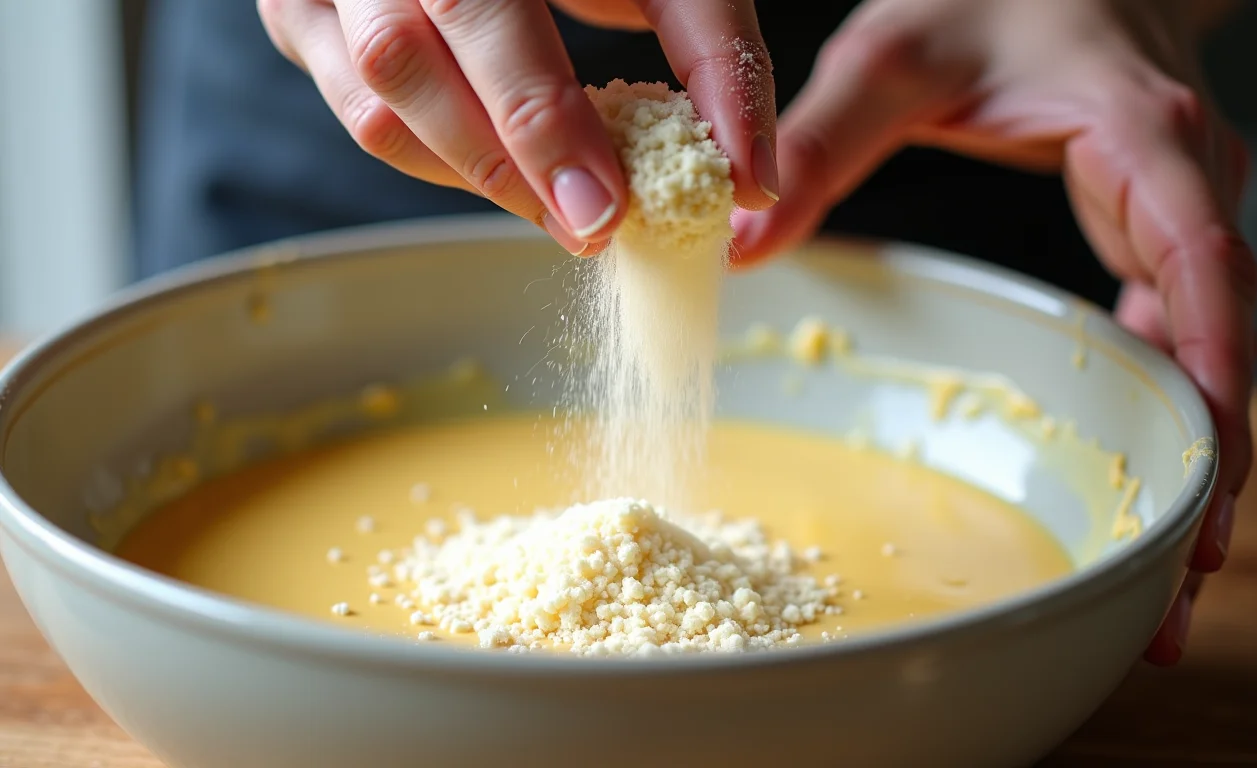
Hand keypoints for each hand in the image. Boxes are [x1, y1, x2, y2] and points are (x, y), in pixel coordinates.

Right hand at [258, 0, 779, 254]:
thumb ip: (713, 54)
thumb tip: (750, 178)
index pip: (487, 19)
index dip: (542, 119)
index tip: (608, 208)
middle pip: (409, 61)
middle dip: (507, 158)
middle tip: (592, 226)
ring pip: (376, 104)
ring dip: (474, 172)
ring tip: (562, 210)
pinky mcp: (300, 13)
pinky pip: (361, 114)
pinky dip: (437, 156)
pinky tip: (502, 169)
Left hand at [733, 0, 1254, 664]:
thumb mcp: (895, 56)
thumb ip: (820, 142)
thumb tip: (741, 238)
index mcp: (1142, 141)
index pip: (1201, 272)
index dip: (1209, 383)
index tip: (1202, 486)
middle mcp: (1184, 184)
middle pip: (1219, 344)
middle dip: (1210, 470)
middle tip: (1177, 592)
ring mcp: (1177, 211)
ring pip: (1208, 349)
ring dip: (1195, 459)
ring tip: (1168, 572)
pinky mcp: (1153, 228)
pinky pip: (1178, 327)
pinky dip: (1167, 402)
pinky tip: (1144, 465)